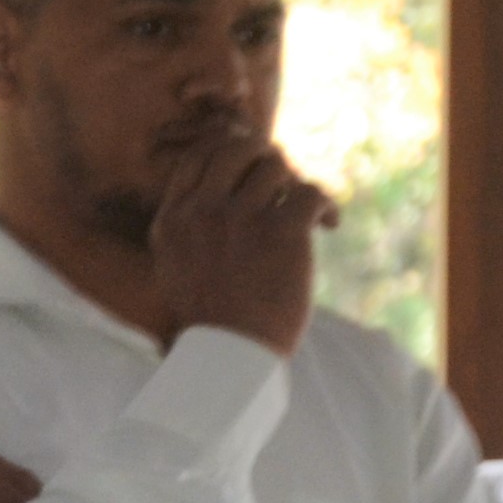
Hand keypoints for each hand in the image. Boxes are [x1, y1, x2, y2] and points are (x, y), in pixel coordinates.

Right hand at [147, 120, 334, 355]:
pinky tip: (329, 226)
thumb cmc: (209, 319)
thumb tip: (216, 194)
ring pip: (277, 166)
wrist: (229, 354)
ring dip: (296, 184)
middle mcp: (202, 210)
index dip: (230, 149)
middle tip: (282, 180)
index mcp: (173, 218)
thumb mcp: (176, 265)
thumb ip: (189, 226)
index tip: (251, 163)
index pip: (199, 156)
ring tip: (307, 212)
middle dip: (265, 156)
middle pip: (237, 148)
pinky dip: (327, 206)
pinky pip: (311, 192)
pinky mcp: (281, 231)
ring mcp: (240, 218)